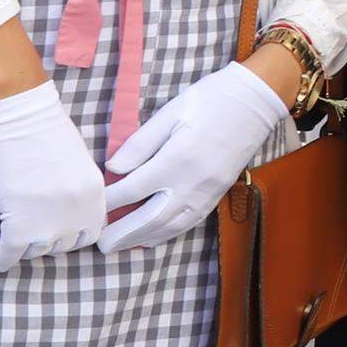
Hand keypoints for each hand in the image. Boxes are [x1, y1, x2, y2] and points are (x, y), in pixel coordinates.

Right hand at [0, 83, 109, 269]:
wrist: (21, 120)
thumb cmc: (47, 132)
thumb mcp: (79, 165)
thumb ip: (78, 192)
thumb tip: (68, 214)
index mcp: (96, 197)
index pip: (90, 235)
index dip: (72, 235)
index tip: (59, 232)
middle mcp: (78, 215)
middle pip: (63, 245)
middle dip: (49, 241)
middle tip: (34, 232)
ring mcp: (49, 223)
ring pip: (38, 251)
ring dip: (28, 248)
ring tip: (17, 240)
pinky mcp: (19, 226)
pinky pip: (12, 254)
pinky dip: (4, 259)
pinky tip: (0, 261)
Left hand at [101, 59, 293, 250]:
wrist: (255, 103)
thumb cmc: (209, 100)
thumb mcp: (170, 113)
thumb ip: (140, 143)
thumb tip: (113, 169)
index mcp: (176, 159)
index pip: (134, 189)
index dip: (110, 201)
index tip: (92, 208)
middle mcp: (192, 182)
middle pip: (151, 217)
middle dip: (124, 233)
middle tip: (101, 245)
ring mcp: (208, 191)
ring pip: (172, 225)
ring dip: (144, 239)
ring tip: (122, 246)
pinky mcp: (218, 193)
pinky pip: (190, 221)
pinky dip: (168, 233)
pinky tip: (153, 237)